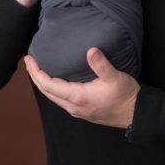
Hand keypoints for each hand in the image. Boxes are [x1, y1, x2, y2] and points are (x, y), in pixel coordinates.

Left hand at [24, 47, 139, 127]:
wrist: (136, 114)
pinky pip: (61, 99)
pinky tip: (55, 81)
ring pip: (53, 96)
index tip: (29, 59)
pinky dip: (53, 88)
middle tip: (28, 61)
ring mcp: (77, 110)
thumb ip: (101, 64)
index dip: (36, 72)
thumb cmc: (125, 96)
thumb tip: (91, 50)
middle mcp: (73, 106)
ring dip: (43, 83)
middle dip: (35, 76)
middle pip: (46, 92)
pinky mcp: (82, 110)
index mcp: (77, 97)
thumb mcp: (115, 77)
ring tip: (37, 70)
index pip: (48, 85)